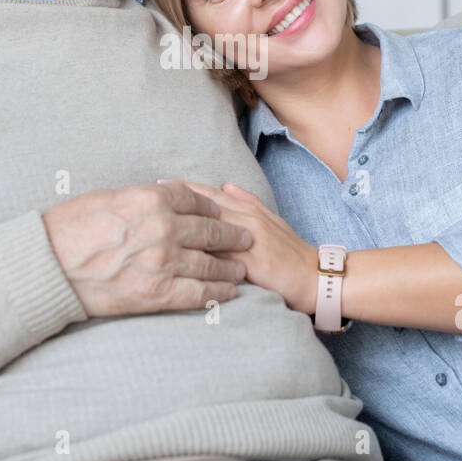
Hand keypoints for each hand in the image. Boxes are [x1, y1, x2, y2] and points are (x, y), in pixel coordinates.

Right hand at [41, 182, 250, 317]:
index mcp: (150, 198)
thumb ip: (139, 199)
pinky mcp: (157, 293)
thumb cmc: (68, 228)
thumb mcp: (106, 198)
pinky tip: (229, 293)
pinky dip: (218, 293)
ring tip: (241, 269)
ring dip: (229, 266)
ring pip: (209, 264)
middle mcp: (164, 227)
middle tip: (246, 238)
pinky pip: (198, 293)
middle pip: (210, 230)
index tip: (220, 213)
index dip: (211, 207)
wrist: (48, 267)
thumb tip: (157, 200)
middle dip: (231, 236)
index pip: (194, 199)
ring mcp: (164, 262)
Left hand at [161, 179, 317, 314]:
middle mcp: (246, 221)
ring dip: (182, 225)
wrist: (315, 277)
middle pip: (203, 208)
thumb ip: (248, 202)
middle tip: (146, 198)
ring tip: (156, 222)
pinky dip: (198, 253)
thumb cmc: (291, 252)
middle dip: (174, 203)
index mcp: (248, 211)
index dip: (183, 189)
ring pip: (209, 228)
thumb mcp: (271, 220)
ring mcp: (247, 241)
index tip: (158, 183)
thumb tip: (227, 186)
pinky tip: (177, 254)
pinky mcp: (250, 263)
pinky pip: (219, 256)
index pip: (209, 195)